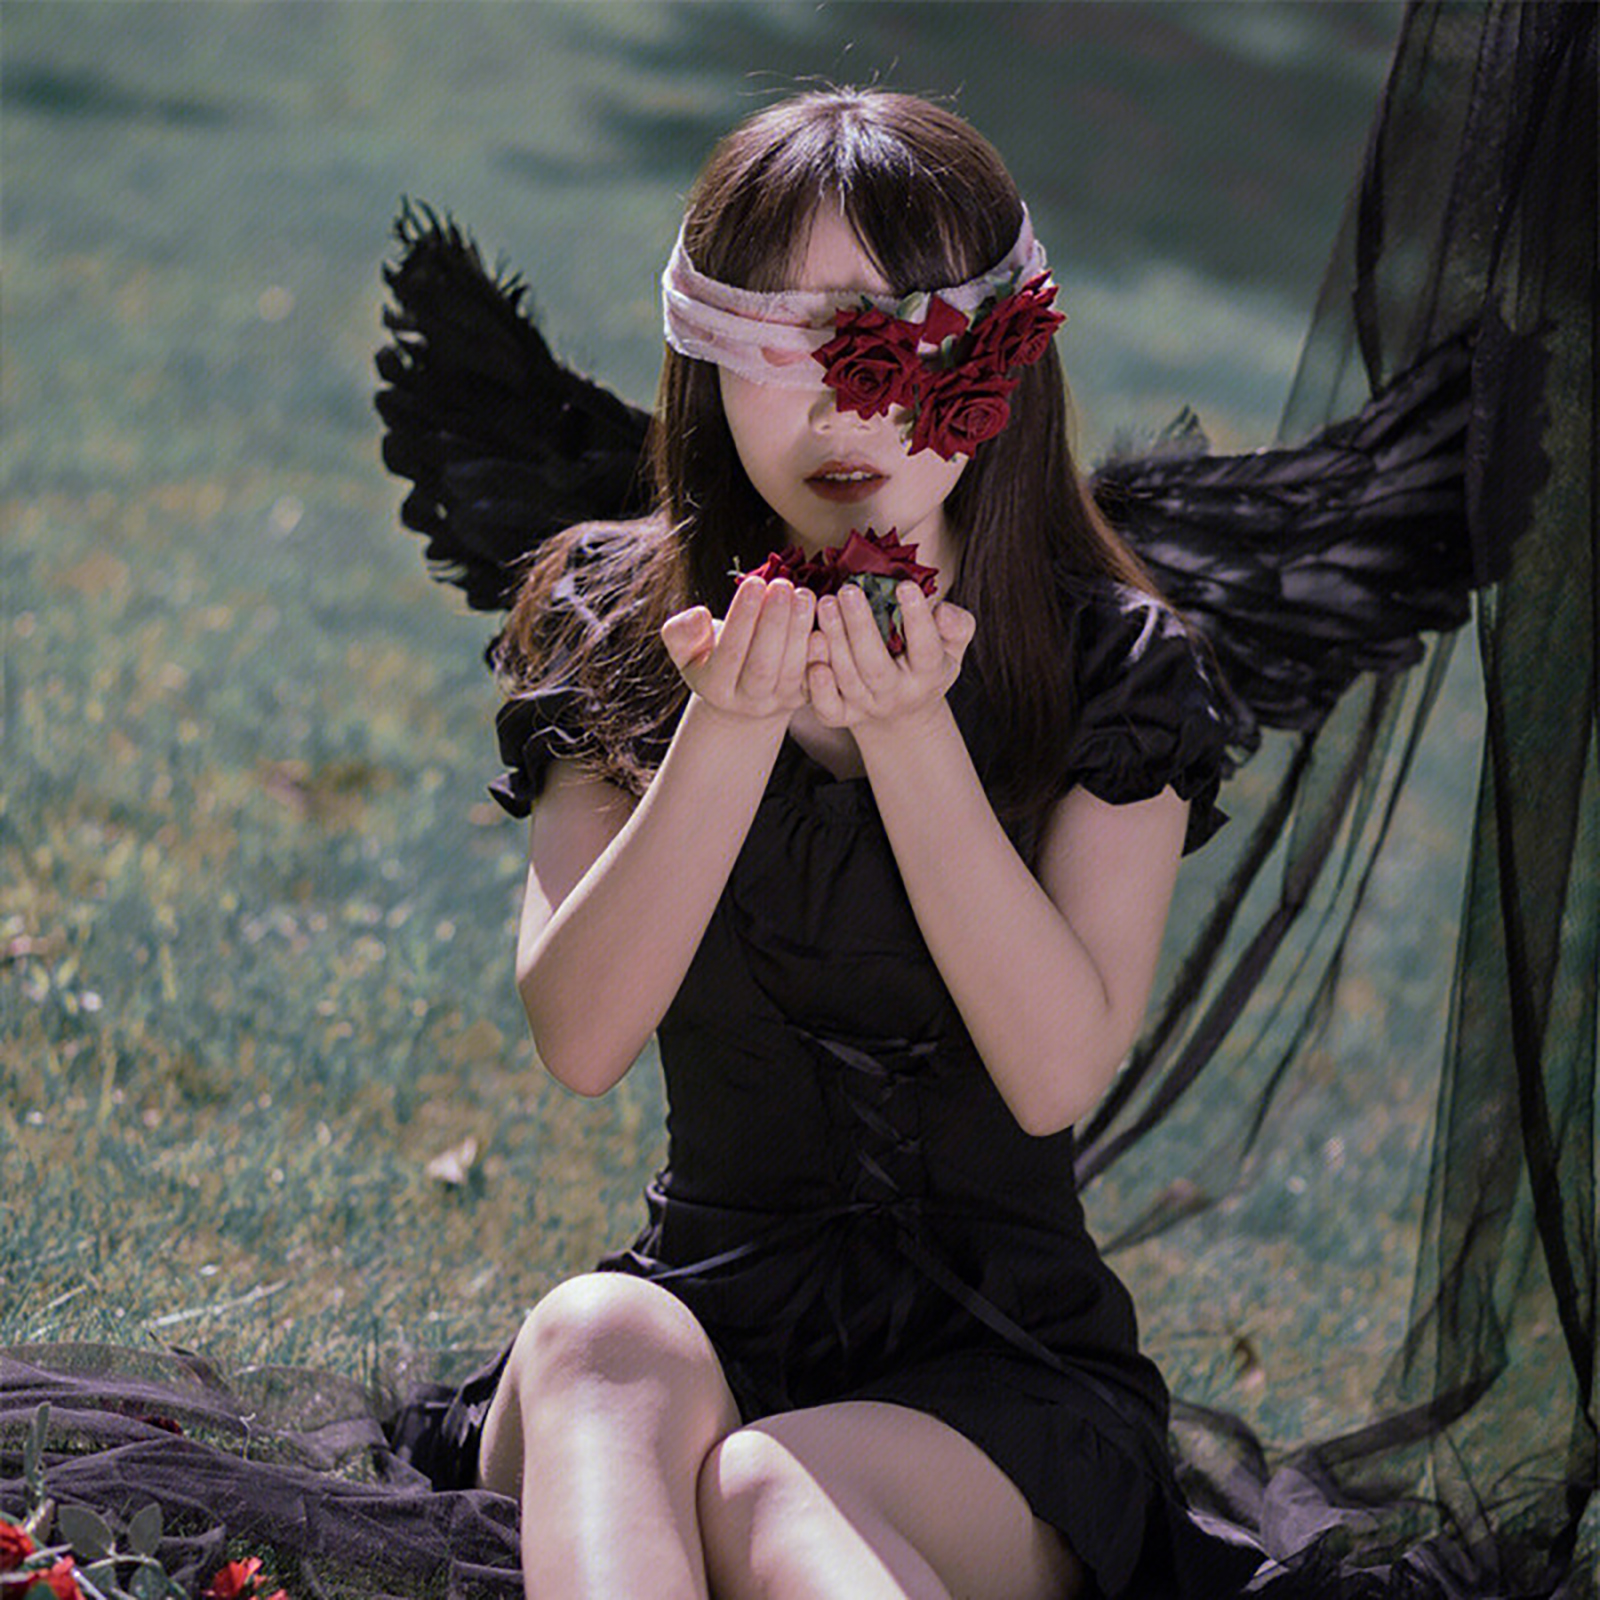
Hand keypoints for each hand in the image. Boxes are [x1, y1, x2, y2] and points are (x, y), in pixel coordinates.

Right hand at [660, 577, 815, 721]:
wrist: (742, 695)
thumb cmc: (712, 658)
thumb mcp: (686, 648)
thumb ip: (681, 632)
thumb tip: (699, 615)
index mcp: (715, 688)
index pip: (729, 653)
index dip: (742, 618)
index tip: (753, 582)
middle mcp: (748, 702)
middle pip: (763, 665)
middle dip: (773, 623)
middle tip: (782, 585)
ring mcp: (779, 702)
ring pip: (792, 670)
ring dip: (800, 630)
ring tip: (803, 594)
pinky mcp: (805, 697)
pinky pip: (816, 677)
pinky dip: (821, 650)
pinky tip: (826, 620)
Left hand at [806, 580, 975, 730]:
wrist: (900, 712)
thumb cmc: (923, 664)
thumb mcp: (951, 646)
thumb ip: (957, 626)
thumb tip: (943, 611)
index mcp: (929, 675)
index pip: (926, 649)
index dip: (918, 619)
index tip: (906, 586)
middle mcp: (896, 695)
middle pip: (876, 666)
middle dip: (860, 627)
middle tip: (848, 590)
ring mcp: (866, 707)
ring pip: (848, 678)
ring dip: (834, 640)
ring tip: (825, 603)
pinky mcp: (840, 716)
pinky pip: (827, 706)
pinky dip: (816, 683)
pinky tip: (810, 645)